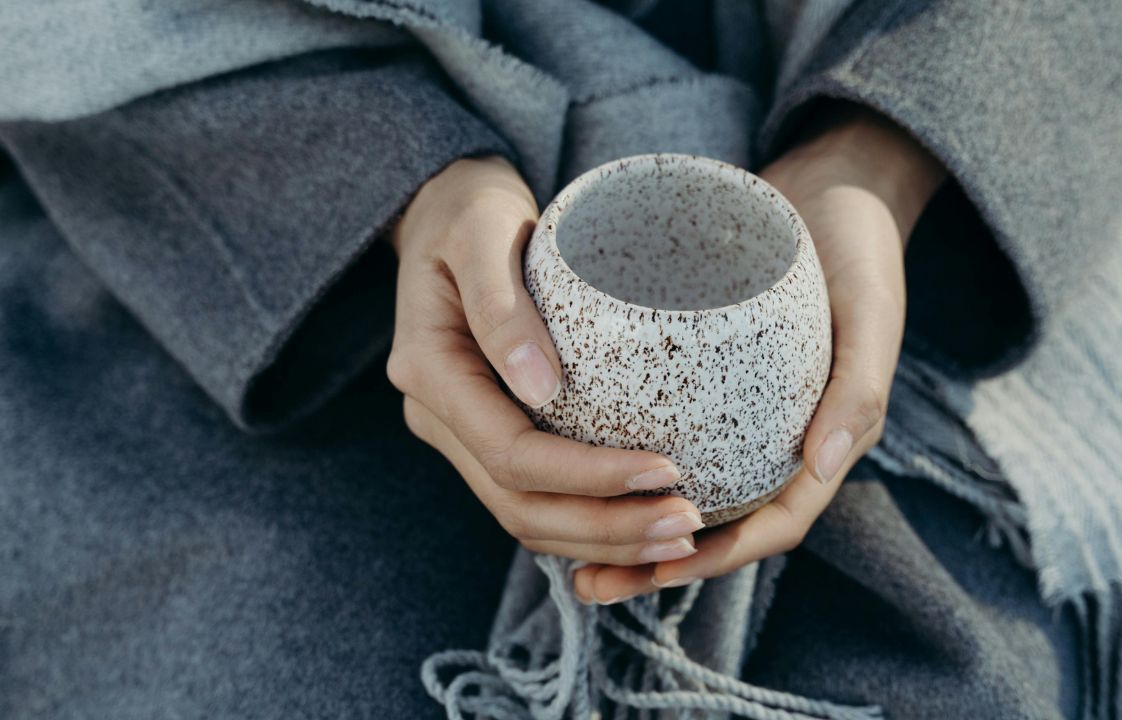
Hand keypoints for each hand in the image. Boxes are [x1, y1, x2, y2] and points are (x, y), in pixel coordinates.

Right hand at [388, 156, 704, 579]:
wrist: (447, 213)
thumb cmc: (473, 213)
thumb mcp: (483, 233)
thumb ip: (502, 306)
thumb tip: (540, 389)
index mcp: (429, 371)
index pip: (511, 454)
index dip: (588, 477)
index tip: (667, 471)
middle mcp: (437, 416)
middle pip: (519, 506)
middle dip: (605, 527)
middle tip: (687, 528)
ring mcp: (459, 433)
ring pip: (524, 518)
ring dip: (601, 539)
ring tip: (679, 539)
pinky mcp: (488, 435)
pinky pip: (534, 500)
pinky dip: (587, 524)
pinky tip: (642, 526)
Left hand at [573, 108, 945, 602]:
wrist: (832, 189)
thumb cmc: (857, 249)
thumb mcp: (870, 309)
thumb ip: (859, 385)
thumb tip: (824, 465)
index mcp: (823, 441)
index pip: (772, 523)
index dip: (719, 557)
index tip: (658, 569)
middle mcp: (777, 439)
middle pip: (716, 522)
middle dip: (653, 560)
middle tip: (584, 583)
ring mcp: (739, 413)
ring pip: (683, 487)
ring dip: (626, 523)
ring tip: (560, 544)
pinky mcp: (707, 380)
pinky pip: (664, 432)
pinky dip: (620, 460)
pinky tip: (566, 461)